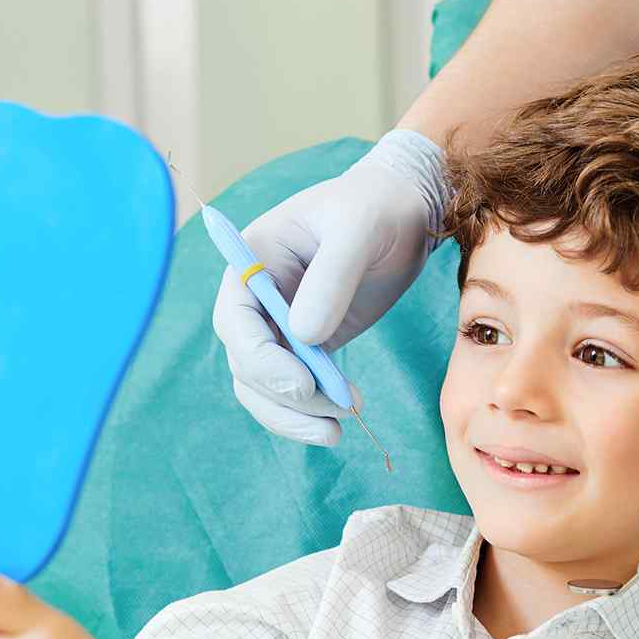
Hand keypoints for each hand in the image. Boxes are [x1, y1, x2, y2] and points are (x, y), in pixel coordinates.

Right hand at [214, 128, 448, 445]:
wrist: (403, 212)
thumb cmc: (376, 207)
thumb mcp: (358, 229)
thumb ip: (332, 277)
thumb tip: (305, 336)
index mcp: (253, 261)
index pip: (234, 321)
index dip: (261, 359)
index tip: (303, 385)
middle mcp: (255, 297)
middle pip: (246, 363)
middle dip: (285, 396)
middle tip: (335, 413)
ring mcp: (279, 324)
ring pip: (264, 387)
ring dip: (295, 415)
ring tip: (338, 430)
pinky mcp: (306, 344)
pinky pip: (294, 389)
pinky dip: (311, 410)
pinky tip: (341, 420)